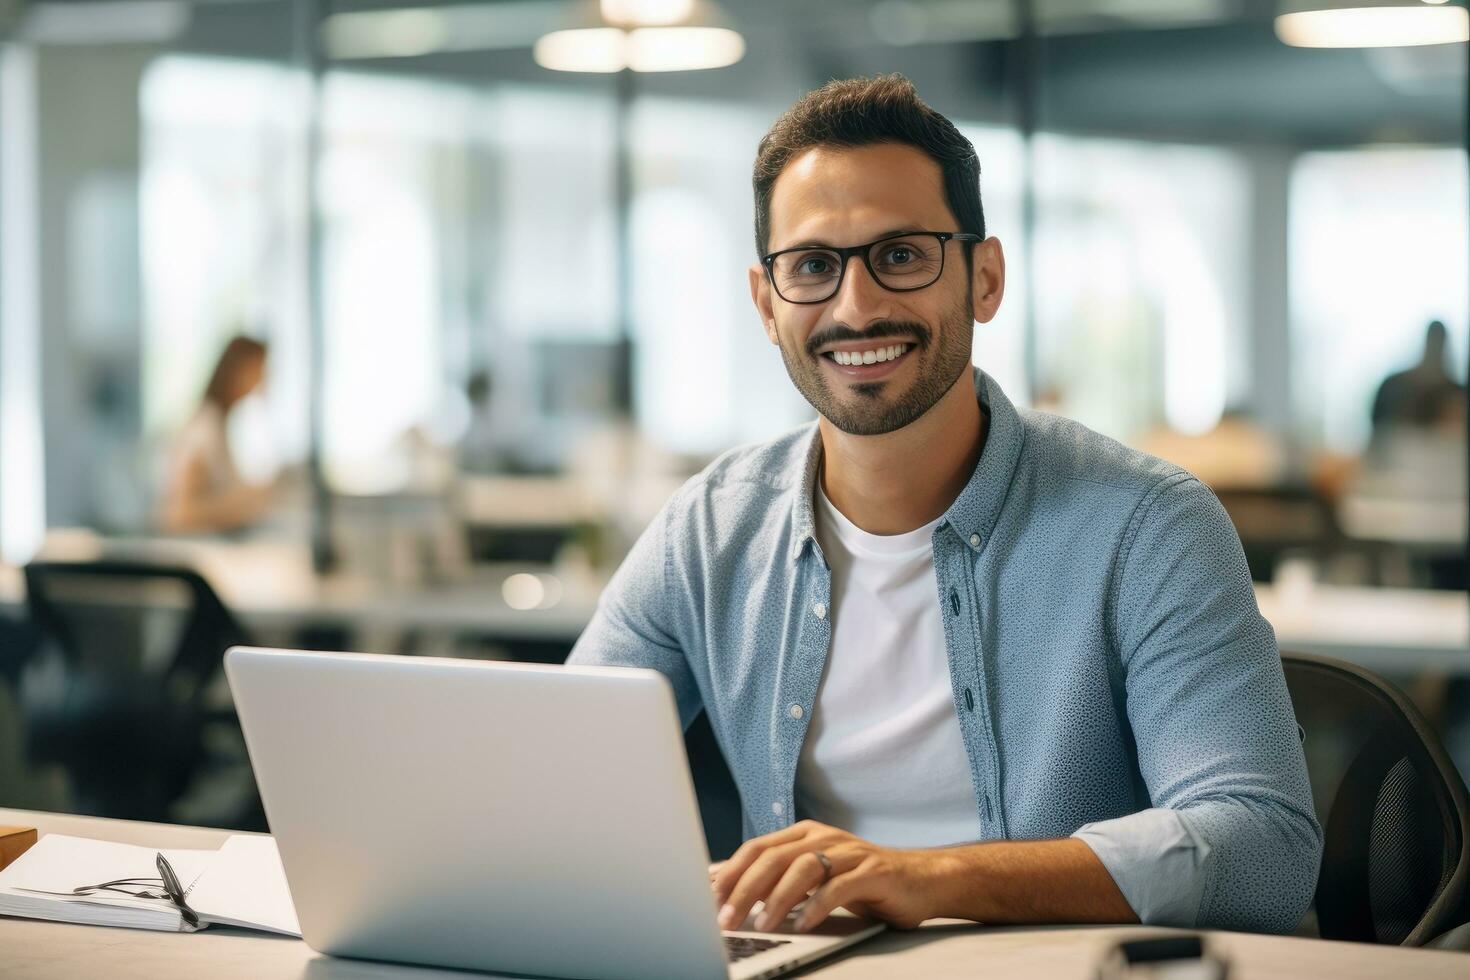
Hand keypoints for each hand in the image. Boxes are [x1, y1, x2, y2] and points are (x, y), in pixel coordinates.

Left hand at [708, 820, 947, 933]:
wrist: (921, 879)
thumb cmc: (862, 881)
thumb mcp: (817, 875)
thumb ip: (782, 879)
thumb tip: (735, 896)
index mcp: (805, 834)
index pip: (757, 847)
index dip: (731, 871)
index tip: (709, 897)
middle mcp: (824, 837)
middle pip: (774, 858)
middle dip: (745, 889)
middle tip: (727, 917)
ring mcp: (849, 853)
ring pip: (803, 868)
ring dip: (778, 899)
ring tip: (763, 924)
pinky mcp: (872, 873)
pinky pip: (838, 888)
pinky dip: (817, 907)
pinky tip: (803, 925)